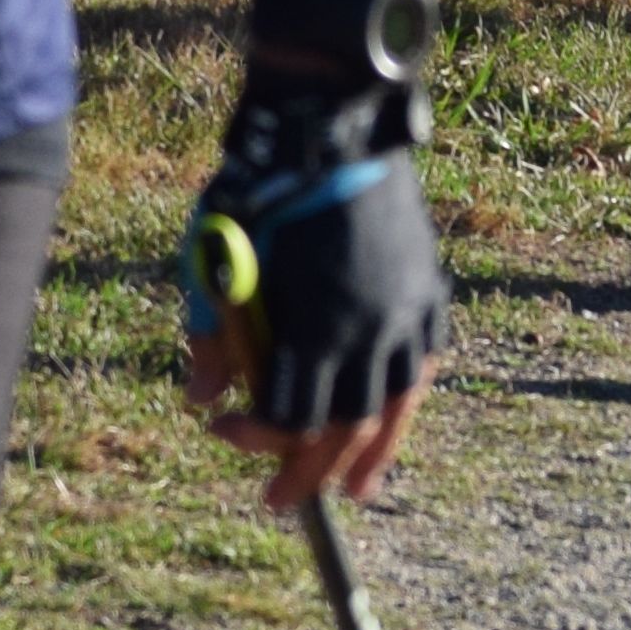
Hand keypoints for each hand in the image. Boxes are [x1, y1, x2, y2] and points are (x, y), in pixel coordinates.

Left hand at [180, 56, 454, 517]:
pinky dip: (408, 395)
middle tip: (282, 502)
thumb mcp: (219, 261)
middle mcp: (372, 330)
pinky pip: (424, 360)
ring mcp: (409, 311)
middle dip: (309, 470)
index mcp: (317, 326)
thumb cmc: (263, 191)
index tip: (222, 432)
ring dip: (374, 452)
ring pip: (397, 405)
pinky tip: (393, 416)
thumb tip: (200, 399)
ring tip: (358, 487)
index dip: (257, 438)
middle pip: (343, 427)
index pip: (291, 417)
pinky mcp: (429, 289)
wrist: (334, 127)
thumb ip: (214, 335)